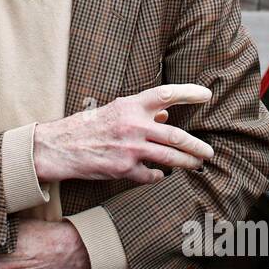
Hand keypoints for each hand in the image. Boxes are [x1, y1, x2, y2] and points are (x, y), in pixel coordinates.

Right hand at [32, 83, 214, 183]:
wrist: (60, 147)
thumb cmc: (88, 126)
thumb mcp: (115, 111)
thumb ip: (142, 112)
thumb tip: (167, 114)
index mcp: (130, 106)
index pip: (166, 94)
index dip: (189, 93)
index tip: (206, 95)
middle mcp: (133, 125)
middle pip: (176, 135)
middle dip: (196, 146)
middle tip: (208, 152)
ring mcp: (130, 149)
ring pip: (170, 158)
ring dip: (187, 163)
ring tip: (197, 165)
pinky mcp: (124, 169)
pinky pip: (151, 174)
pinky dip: (158, 175)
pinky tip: (159, 174)